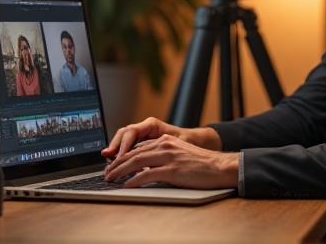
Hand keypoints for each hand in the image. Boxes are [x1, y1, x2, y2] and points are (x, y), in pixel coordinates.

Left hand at [104, 134, 237, 188]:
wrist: (220, 166)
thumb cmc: (202, 164)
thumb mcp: (179, 153)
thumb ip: (162, 157)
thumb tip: (144, 168)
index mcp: (165, 140)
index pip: (137, 147)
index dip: (122, 157)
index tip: (113, 165)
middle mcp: (164, 145)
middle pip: (133, 153)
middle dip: (116, 164)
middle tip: (106, 173)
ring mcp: (168, 157)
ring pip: (136, 162)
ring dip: (120, 171)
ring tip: (110, 178)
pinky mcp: (172, 170)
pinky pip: (147, 175)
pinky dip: (134, 180)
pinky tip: (127, 185)